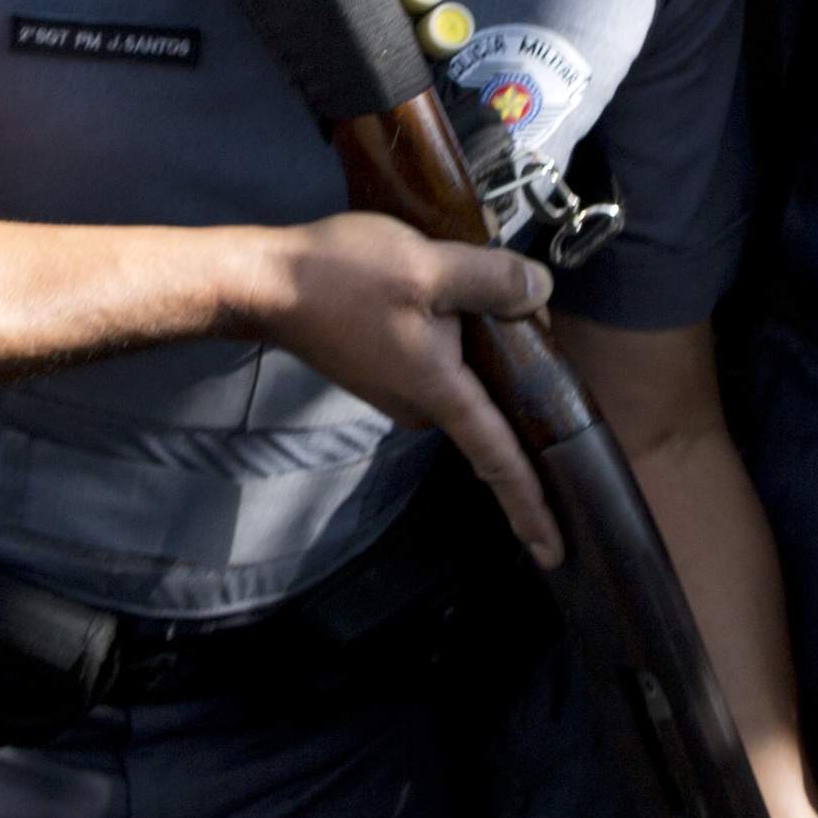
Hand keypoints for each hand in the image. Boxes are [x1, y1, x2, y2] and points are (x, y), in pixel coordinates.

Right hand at [238, 213, 562, 561]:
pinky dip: (458, 341)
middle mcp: (420, 407)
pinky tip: (454, 300)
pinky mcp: (382, 372)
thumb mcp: (426, 264)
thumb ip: (491, 280)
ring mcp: (398, 393)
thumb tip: (541, 293)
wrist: (263, 284)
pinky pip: (439, 366)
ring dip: (484, 347)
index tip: (554, 552)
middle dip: (520, 379)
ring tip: (489, 296)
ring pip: (465, 380)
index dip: (531, 507)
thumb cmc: (338, 278)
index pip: (498, 462)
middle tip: (531, 321)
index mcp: (438, 393)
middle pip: (491, 410)